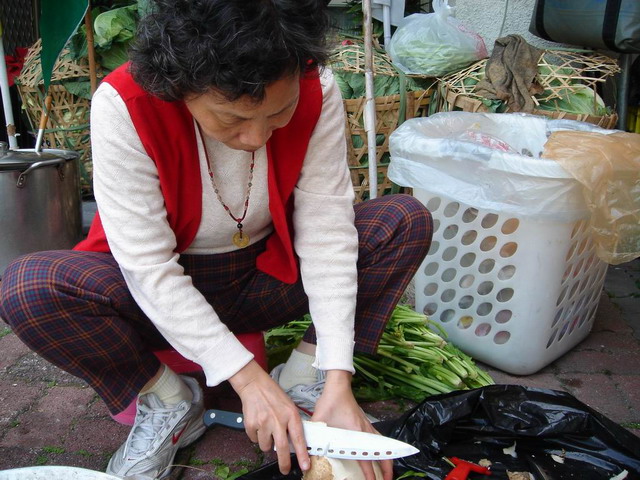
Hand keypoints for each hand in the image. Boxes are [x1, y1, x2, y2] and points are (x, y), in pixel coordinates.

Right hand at [228, 360, 309, 474]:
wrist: (254, 385)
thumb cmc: (273, 395)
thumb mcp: (289, 406)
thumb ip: (291, 423)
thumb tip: (293, 442)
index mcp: (290, 414)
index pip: (298, 438)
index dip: (302, 454)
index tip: (305, 465)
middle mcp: (278, 420)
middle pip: (282, 448)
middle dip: (284, 463)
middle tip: (285, 469)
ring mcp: (263, 423)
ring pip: (266, 446)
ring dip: (267, 443)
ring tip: (267, 430)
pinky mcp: (251, 425)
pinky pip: (254, 440)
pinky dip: (256, 436)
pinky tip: (258, 424)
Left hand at [311, 370, 392, 479]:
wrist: (338, 387)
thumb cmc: (330, 402)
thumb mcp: (319, 421)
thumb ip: (314, 438)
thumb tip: (307, 455)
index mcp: (355, 433)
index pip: (366, 459)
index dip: (370, 473)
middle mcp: (365, 432)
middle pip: (382, 454)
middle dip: (386, 470)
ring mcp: (368, 427)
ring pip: (383, 447)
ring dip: (386, 459)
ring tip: (387, 472)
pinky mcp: (367, 424)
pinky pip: (379, 439)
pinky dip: (383, 448)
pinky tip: (381, 453)